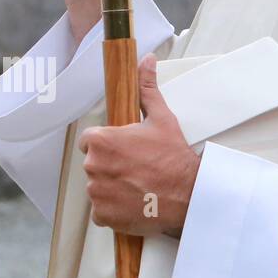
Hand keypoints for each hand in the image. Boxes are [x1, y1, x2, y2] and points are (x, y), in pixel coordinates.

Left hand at [78, 55, 200, 236]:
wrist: (188, 195)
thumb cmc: (174, 158)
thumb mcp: (162, 119)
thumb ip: (147, 89)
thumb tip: (146, 62)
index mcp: (102, 141)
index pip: (88, 141)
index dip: (105, 144)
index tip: (122, 150)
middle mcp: (94, 167)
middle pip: (93, 164)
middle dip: (110, 166)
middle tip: (134, 168)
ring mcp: (97, 193)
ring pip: (97, 187)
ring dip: (111, 187)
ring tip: (136, 186)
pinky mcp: (103, 215)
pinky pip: (100, 211)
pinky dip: (112, 210)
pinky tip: (132, 202)